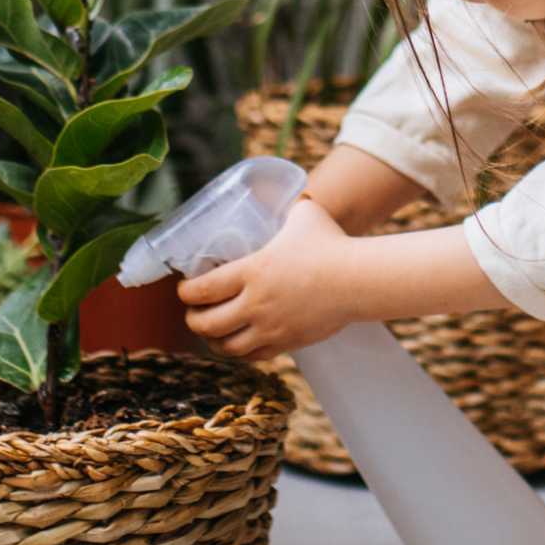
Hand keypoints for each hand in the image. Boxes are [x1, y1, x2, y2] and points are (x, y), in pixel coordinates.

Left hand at [179, 194, 358, 359]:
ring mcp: (271, 327)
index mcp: (252, 271)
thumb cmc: (331, 242)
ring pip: (226, 346)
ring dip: (213, 340)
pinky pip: (251, 356)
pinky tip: (236, 343)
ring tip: (211, 332)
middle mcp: (256, 304)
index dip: (185, 293)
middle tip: (193, 311)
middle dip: (193, 319)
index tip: (184, 289)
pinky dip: (238, 352)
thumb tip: (280, 187)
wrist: (359, 279)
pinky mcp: (287, 343)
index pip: (201, 290)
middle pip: (206, 324)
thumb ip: (286, 204)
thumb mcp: (303, 214)